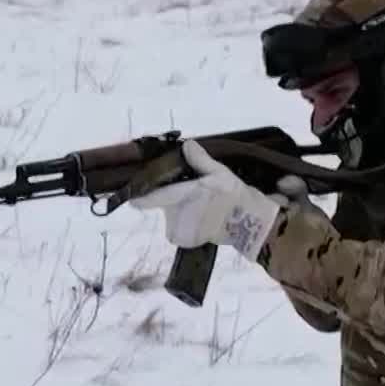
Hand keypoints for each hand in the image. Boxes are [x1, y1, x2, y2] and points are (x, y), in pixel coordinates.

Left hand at [129, 141, 281, 259]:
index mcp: (182, 195)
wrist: (252, 224)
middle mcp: (177, 214)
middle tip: (195, 194)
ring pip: (173, 216)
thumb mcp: (222, 174)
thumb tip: (187, 145)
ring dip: (182, 211)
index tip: (133, 195)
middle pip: (165, 203)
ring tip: (203, 208)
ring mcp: (180, 229)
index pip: (150, 197)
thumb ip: (201, 161)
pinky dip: (187, 224)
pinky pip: (179, 229)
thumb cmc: (236, 196)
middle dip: (175, 199)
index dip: (139, 196)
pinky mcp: (186, 240)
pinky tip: (204, 220)